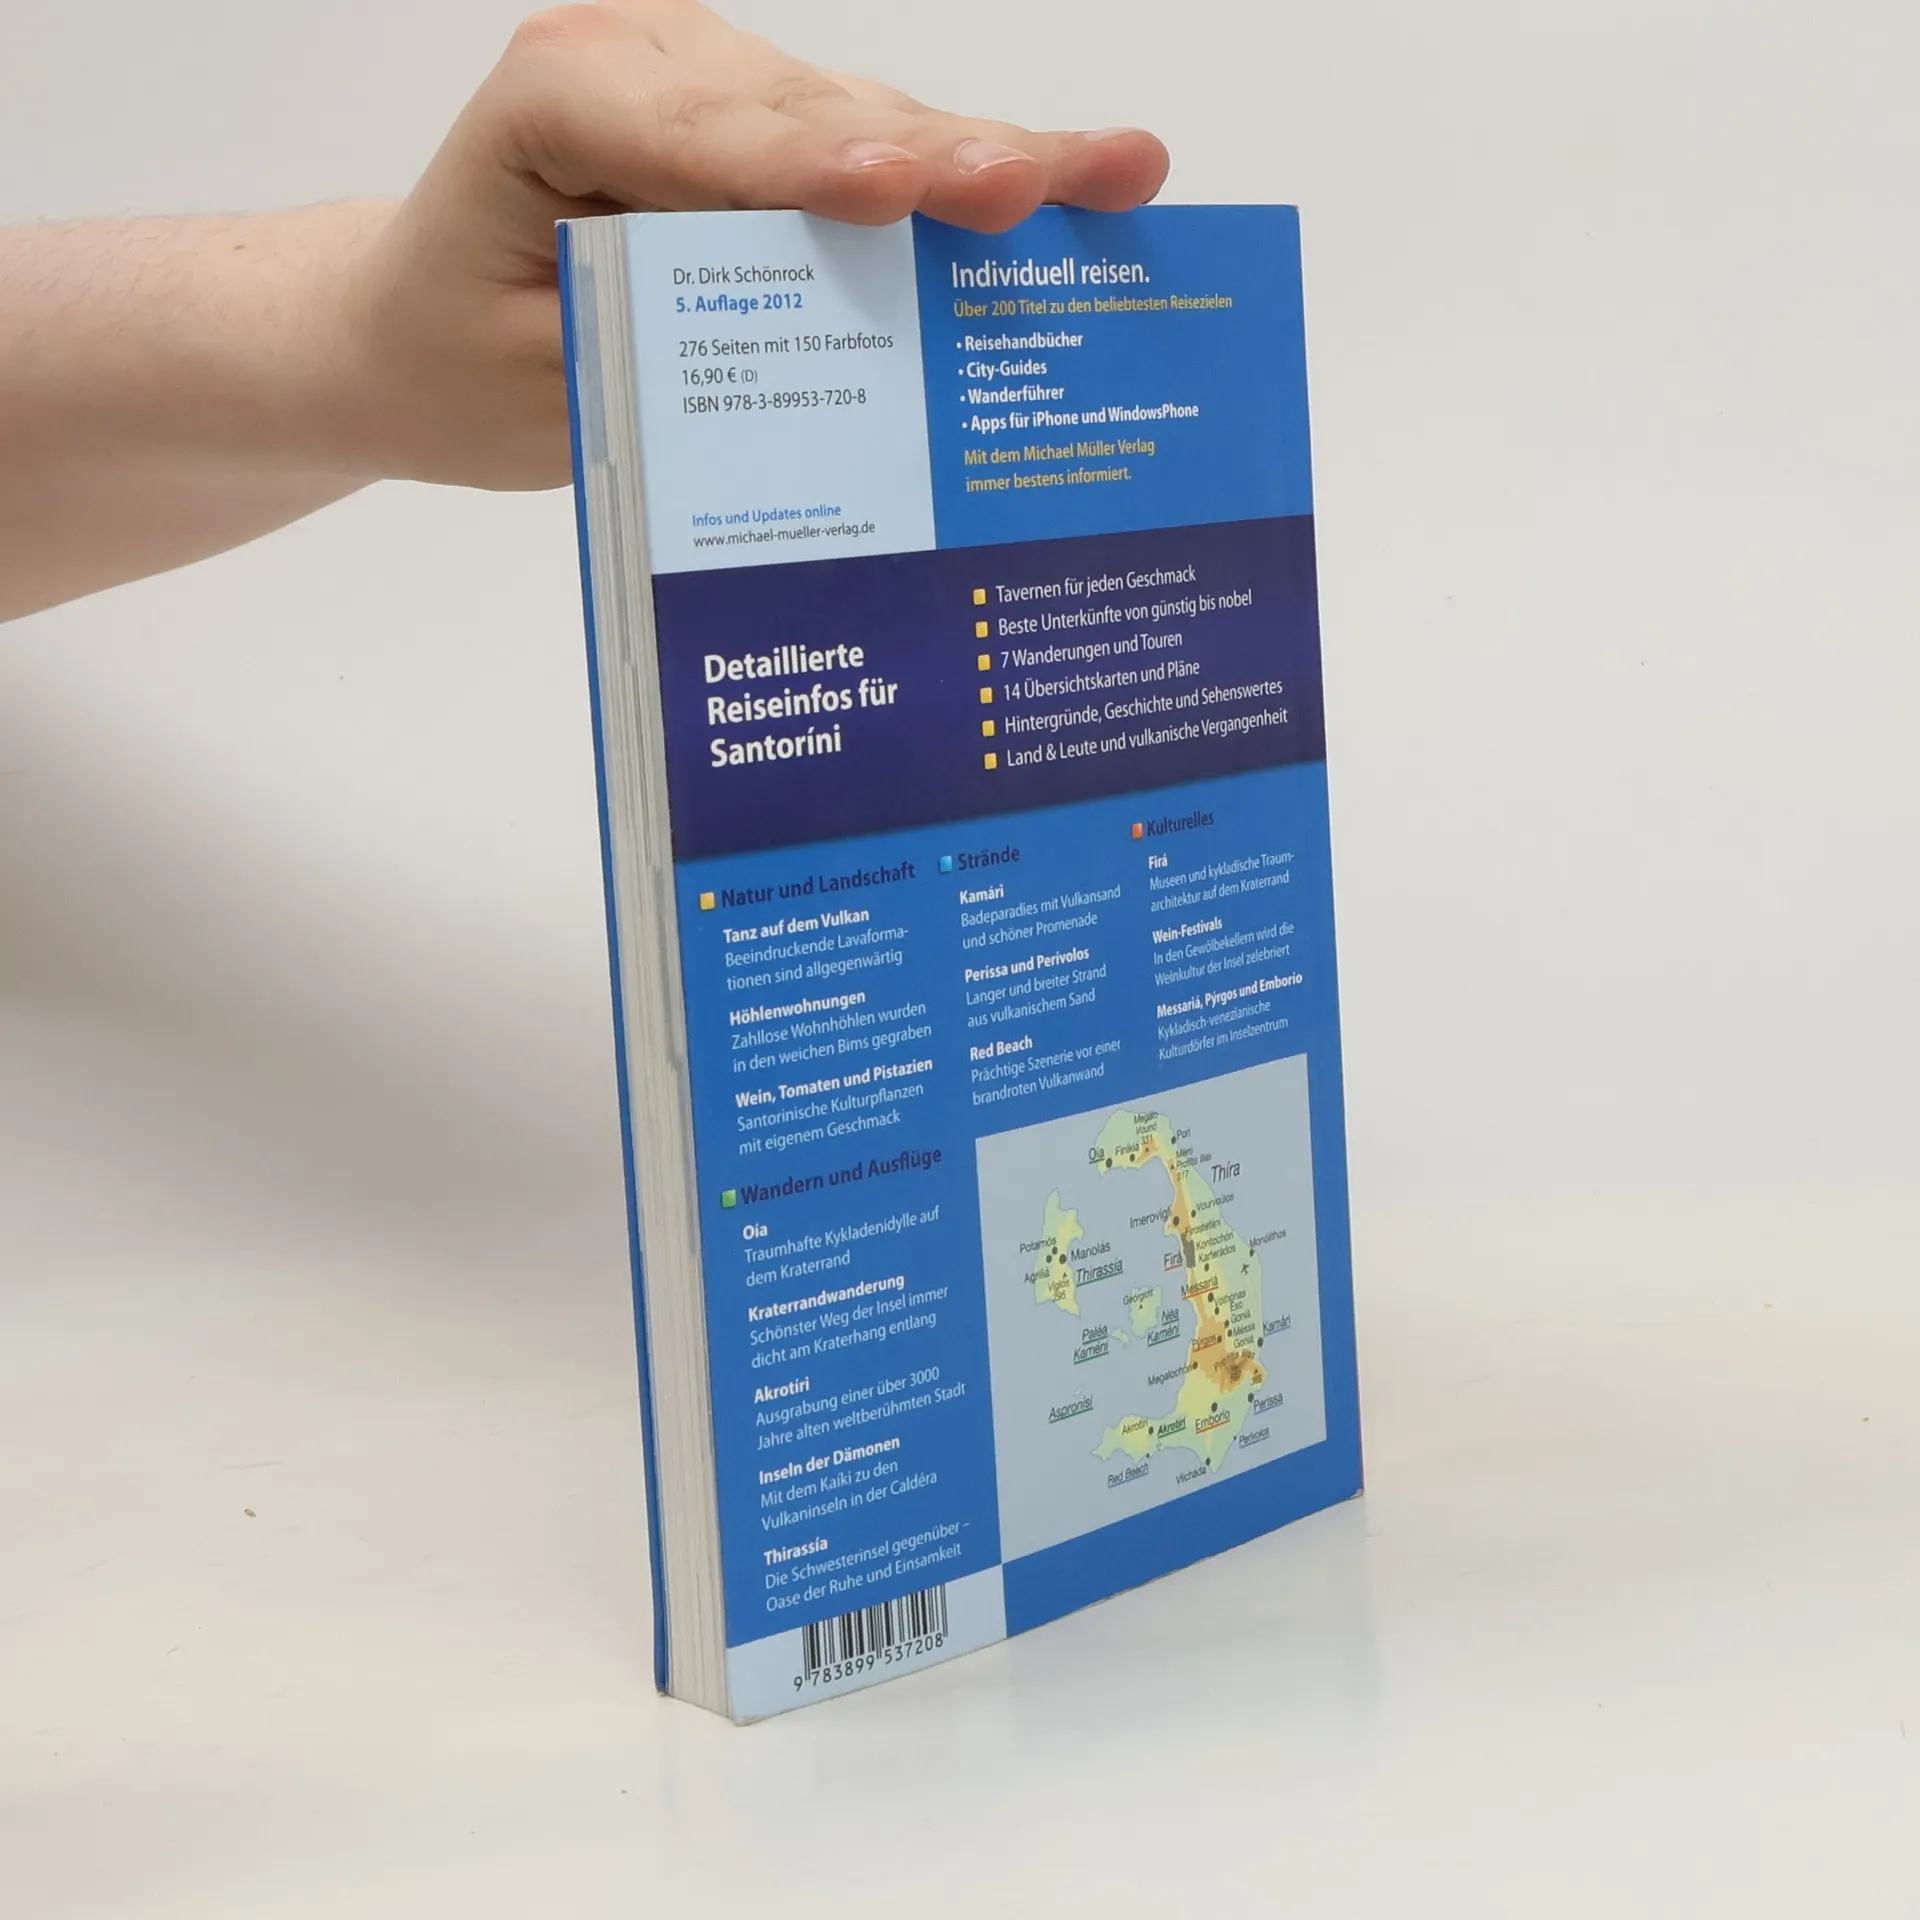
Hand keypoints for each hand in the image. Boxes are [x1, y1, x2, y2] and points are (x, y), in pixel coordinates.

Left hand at [335, 0, 1169, 490]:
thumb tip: (813, 366)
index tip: (903, 192)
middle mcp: (652, 64)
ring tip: (1112, 176)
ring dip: (987, 161)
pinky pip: (870, 152)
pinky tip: (1063, 190)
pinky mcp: (762, 129)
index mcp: (565, 99)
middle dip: (947, 158)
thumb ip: (660, 356)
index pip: (708, 140)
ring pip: (867, 122)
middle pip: (818, 116)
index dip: (816, 167)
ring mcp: (716, 87)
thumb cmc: (454, 357)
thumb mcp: (537, 384)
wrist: (408, 329)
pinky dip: (959, 185)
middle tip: (1060, 184)